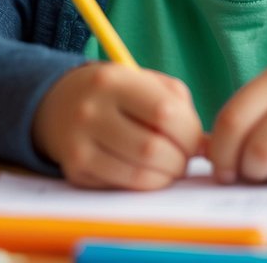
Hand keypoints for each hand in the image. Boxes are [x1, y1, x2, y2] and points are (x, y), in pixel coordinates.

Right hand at [32, 62, 203, 189]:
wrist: (57, 104)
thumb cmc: (116, 94)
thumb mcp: (145, 83)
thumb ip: (179, 107)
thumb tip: (208, 147)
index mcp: (113, 80)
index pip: (165, 113)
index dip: (190, 134)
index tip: (195, 141)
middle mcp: (91, 110)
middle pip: (153, 148)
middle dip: (180, 160)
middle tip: (184, 159)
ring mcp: (79, 143)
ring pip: (139, 174)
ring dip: (166, 177)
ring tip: (169, 167)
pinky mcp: (75, 170)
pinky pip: (123, 186)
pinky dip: (145, 184)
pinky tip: (147, 172)